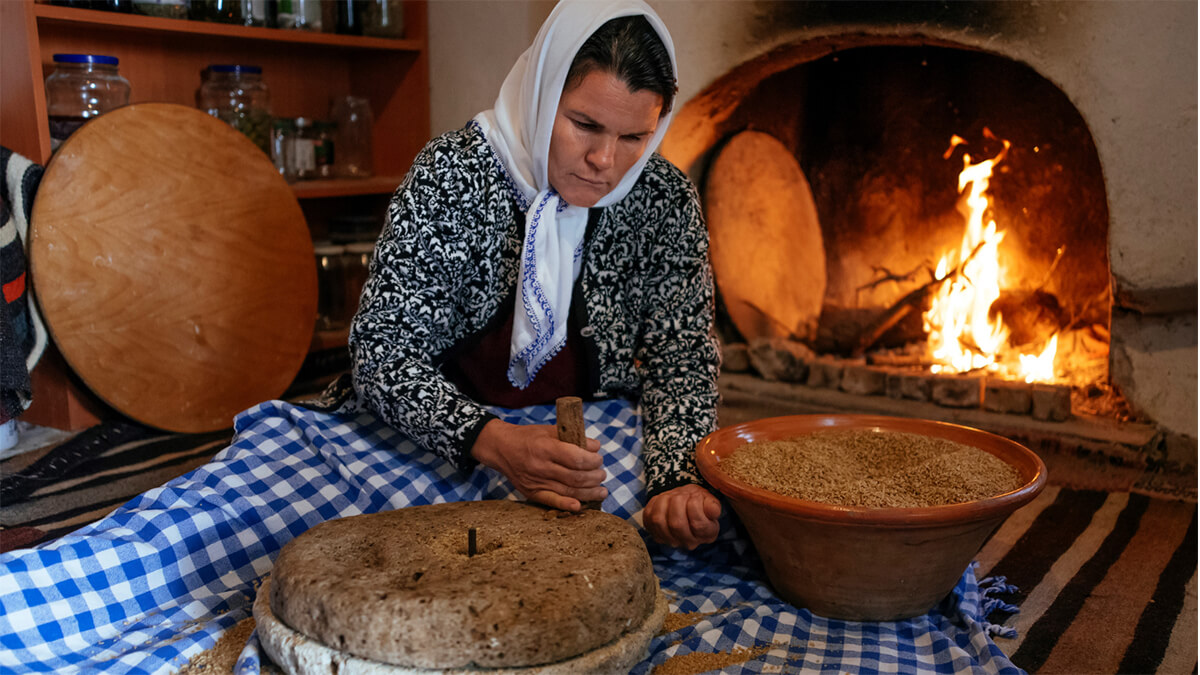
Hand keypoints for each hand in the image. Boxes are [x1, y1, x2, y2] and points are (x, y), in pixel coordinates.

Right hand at [471, 419, 606, 510]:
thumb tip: (596, 447)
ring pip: (568, 491)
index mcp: (545, 448)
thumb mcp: (549, 430)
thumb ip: (572, 437)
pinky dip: (566, 505)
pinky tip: (580, 506)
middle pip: (575, 477)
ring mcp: (536, 482)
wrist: (501, 448)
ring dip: (589, 492)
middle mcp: (540, 467)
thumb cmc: (528, 437)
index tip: (598, 459)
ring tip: (602, 490)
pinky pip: (551, 501)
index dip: (592, 461)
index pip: (576, 458)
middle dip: (594, 477)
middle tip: (602, 474)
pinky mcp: (532, 493)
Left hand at [643, 484, 721, 549]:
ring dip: (665, 502)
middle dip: (679, 502)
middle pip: (677, 524)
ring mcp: (669, 539)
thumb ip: (712, 506)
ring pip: (660, 521)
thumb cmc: (699, 501)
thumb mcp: (710, 501)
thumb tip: (712, 511)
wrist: (685, 501)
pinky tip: (665, 499)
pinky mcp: (653, 530)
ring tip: (674, 496)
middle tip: (684, 494)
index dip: (695, 506)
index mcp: (706, 535)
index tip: (696, 496)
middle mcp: (688, 542)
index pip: (698, 525)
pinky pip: (649, 517)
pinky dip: (655, 503)